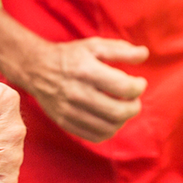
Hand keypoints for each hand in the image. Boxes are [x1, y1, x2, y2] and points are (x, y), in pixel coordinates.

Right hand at [3, 36, 147, 142]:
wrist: (37, 68)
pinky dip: (108, 130)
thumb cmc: (70, 56)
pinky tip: (110, 118)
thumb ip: (121, 50)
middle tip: (134, 100)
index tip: (139, 83)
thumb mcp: (94, 46)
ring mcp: (70, 111)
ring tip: (123, 108)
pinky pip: (95, 136)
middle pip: (118, 112)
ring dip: (123, 120)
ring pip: (108, 127)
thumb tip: (144, 54)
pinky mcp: (65, 123)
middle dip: (134, 107)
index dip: (138, 87)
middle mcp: (77, 93)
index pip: (124, 87)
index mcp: (86, 71)